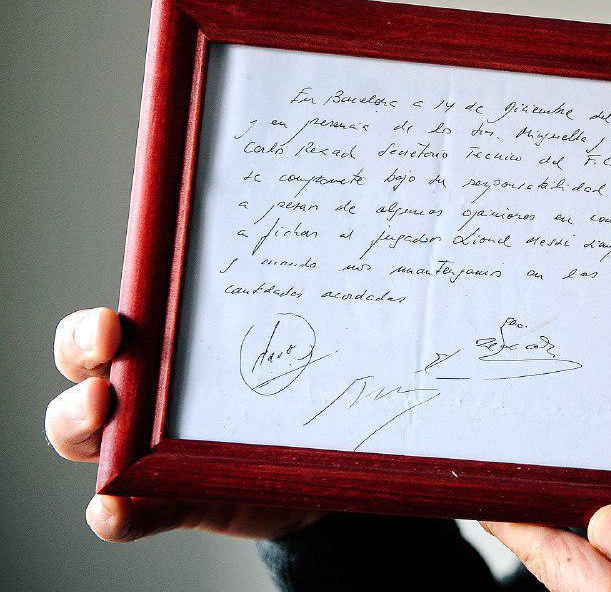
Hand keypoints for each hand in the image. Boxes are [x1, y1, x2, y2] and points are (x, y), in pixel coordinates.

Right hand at [45, 306, 325, 541]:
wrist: (315, 470)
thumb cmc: (295, 391)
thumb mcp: (303, 347)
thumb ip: (314, 313)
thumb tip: (368, 259)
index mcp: (164, 345)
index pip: (102, 329)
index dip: (91, 326)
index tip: (113, 322)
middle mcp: (141, 393)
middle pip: (82, 371)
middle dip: (81, 357)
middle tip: (108, 353)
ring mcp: (145, 451)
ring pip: (83, 437)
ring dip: (80, 424)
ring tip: (102, 416)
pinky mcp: (166, 502)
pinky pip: (128, 511)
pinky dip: (115, 513)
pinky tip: (114, 510)